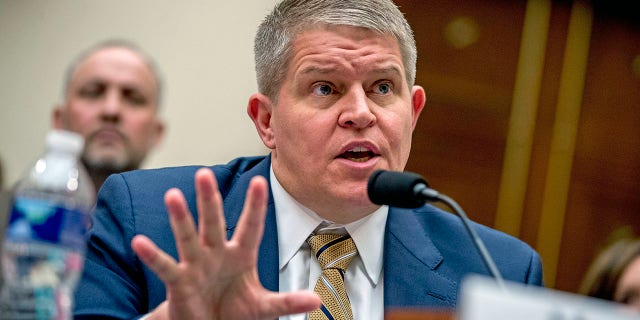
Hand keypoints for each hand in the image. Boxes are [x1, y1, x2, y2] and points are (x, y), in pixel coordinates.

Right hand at [131, 168, 319, 319]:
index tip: (260, 180)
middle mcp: (217, 252)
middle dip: (210, 199)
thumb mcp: (264, 307)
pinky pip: (165, 265)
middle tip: (204, 173)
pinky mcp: (179, 281)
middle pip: (214, 222)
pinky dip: (152, 255)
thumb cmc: (236, 309)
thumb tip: (318, 300)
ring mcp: (197, 264)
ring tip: (171, 195)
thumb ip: (288, 301)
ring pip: (188, 236)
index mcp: (241, 254)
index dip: (255, 206)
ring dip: (180, 217)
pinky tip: (139, 242)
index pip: (250, 226)